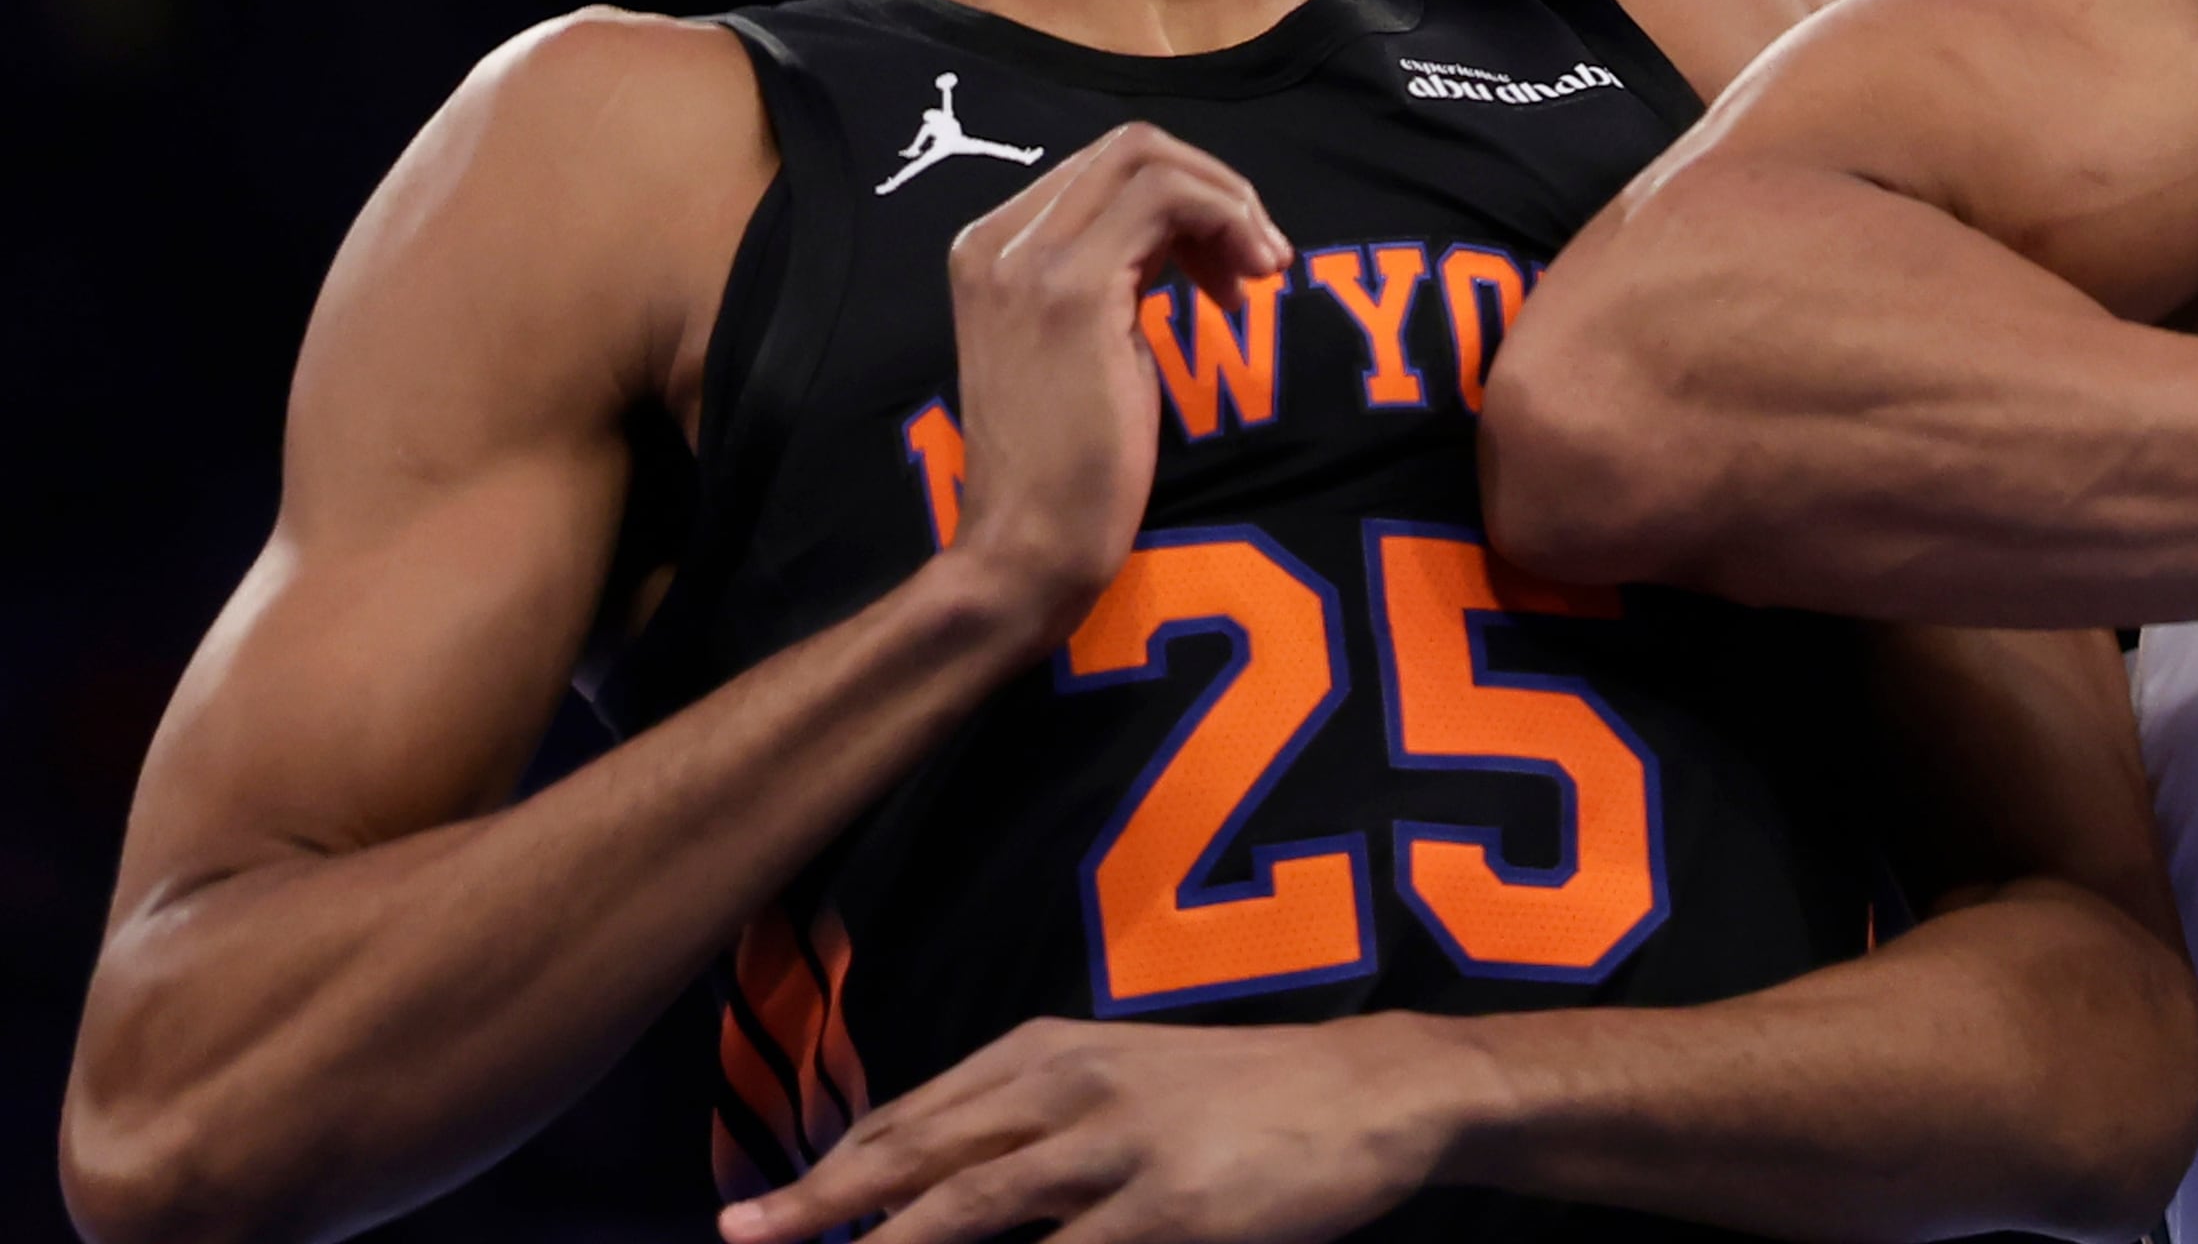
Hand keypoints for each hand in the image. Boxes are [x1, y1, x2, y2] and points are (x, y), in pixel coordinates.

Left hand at [717, 1014, 1484, 1243]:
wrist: (1375, 1088)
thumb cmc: (1244, 1093)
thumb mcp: (1126, 1076)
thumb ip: (1033, 1118)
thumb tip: (935, 1177)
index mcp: (1049, 1054)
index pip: (909, 1118)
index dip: (829, 1171)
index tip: (759, 1214)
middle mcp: (1068, 1090)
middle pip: (915, 1160)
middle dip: (818, 1207)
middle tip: (741, 1238)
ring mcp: (1118, 1151)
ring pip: (966, 1212)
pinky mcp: (1172, 1212)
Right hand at [936, 124, 1289, 646]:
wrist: (1027, 546)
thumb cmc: (1070, 464)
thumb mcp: (1091, 340)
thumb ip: (1117, 271)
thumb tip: (1183, 232)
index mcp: (992, 246)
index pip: (1106, 167)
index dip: (1188, 199)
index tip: (1228, 266)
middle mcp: (997, 239)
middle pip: (1132, 148)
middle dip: (1216, 190)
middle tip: (1260, 260)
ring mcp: (1027, 260)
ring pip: (1151, 160)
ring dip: (1229, 204)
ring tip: (1261, 273)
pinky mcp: (1071, 290)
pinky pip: (1169, 200)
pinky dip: (1227, 223)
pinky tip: (1248, 286)